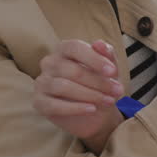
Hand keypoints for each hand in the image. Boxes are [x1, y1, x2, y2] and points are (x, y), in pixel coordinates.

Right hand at [33, 39, 124, 154]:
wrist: (96, 113)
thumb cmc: (102, 84)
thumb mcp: (110, 70)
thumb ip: (107, 56)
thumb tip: (99, 43)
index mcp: (65, 49)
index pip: (75, 48)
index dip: (94, 59)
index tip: (113, 72)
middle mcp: (49, 62)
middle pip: (72, 70)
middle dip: (98, 82)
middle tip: (117, 91)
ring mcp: (42, 82)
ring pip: (63, 87)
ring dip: (90, 95)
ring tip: (109, 100)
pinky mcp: (39, 102)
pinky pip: (54, 105)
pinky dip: (75, 108)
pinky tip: (92, 109)